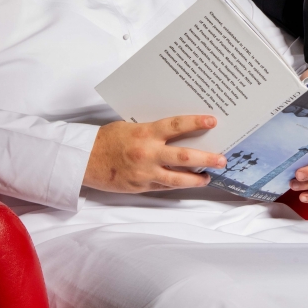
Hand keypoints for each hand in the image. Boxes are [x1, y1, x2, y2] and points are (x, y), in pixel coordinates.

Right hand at [83, 115, 226, 192]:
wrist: (85, 160)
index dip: (195, 123)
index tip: (212, 121)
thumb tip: (179, 131)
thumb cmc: (108, 139)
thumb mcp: (132, 127)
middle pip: (184, 157)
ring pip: (178, 179)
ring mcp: (145, 173)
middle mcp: (147, 153)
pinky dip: (179, 184)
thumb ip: (154, 131)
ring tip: (209, 177)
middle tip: (222, 159)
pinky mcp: (141, 186)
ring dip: (197, 178)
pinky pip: (165, 186)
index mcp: (145, 133)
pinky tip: (189, 182)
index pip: (176, 126)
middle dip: (207, 158)